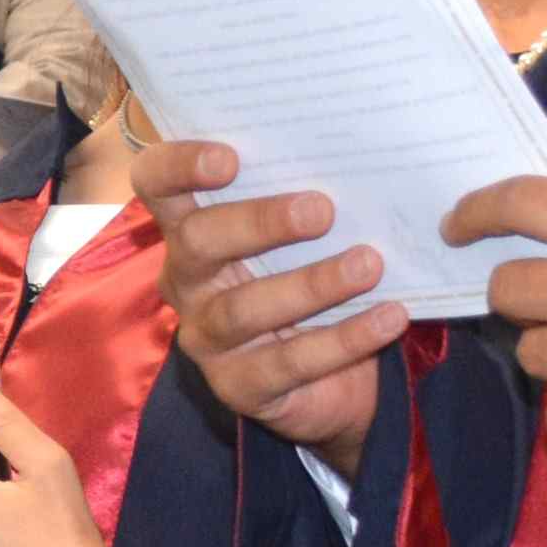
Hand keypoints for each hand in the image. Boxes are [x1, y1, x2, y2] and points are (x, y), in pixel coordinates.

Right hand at [130, 136, 398, 452]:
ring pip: (243, 309)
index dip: (178, 166)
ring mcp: (207, 339)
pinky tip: (389, 316)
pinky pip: (289, 363)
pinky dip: (345, 338)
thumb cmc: (317, 277)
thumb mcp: (308, 236)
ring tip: (369, 265)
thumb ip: (308, 195)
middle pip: (197, 242)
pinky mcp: (240, 387)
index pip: (157, 185)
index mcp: (191, 229)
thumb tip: (359, 159)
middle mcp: (187, 282)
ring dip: (311, 284)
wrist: (339, 380)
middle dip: (259, 222)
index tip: (230, 158)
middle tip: (322, 210)